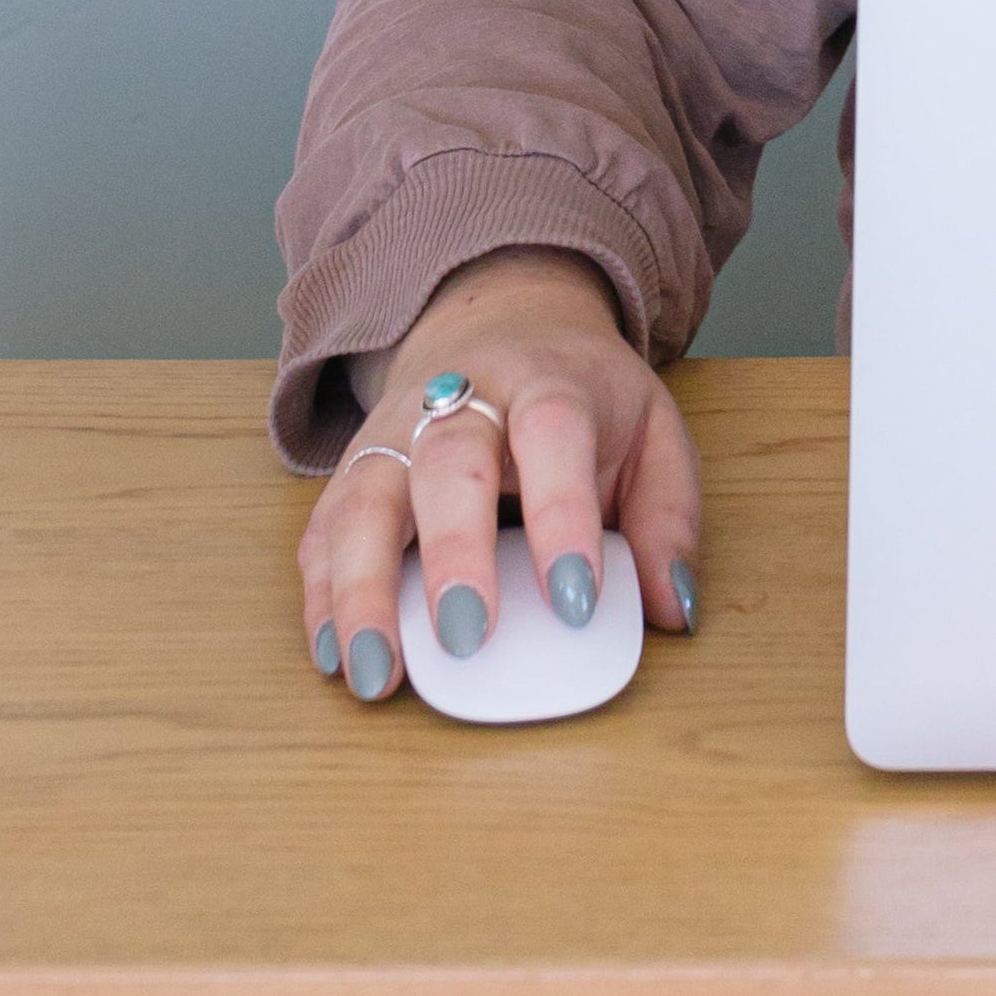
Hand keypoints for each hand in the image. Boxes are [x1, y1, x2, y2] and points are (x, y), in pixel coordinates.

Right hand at [296, 246, 703, 703]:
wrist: (505, 323)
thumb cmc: (586, 400)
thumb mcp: (654, 434)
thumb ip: (669, 517)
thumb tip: (673, 609)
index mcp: (550, 382)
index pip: (554, 433)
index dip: (563, 514)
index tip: (577, 601)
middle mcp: (464, 399)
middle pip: (448, 462)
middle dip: (453, 552)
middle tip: (466, 639)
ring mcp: (396, 432)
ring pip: (363, 499)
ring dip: (362, 590)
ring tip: (377, 672)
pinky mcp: (352, 472)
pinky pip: (322, 532)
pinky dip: (321, 597)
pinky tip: (334, 655)